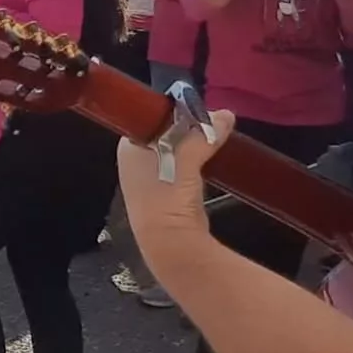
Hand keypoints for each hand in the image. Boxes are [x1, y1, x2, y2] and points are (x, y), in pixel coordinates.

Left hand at [117, 108, 234, 242]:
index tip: (194, 108)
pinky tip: (208, 165)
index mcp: (128, 148)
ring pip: (170, 156)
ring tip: (213, 141)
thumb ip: (203, 135)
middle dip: (183, 131)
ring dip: (190, 150)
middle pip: (160, 136)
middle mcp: (131, 164)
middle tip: (210, 124)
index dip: (169, 113)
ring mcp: (145, 183)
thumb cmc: (169, 194)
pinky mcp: (162, 200)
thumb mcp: (186, 157)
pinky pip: (178, 173)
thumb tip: (225, 115)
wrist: (169, 243)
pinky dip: (191, 168)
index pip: (147, 119)